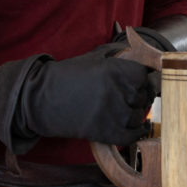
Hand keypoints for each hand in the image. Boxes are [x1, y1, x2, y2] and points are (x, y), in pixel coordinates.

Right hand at [0, 44, 157, 149]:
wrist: (42, 99)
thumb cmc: (66, 77)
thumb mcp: (92, 58)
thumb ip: (115, 55)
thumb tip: (134, 52)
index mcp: (114, 70)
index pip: (143, 75)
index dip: (143, 79)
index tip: (141, 82)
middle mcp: (117, 91)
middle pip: (143, 96)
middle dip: (141, 97)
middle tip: (135, 98)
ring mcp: (112, 113)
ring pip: (138, 116)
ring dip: (136, 114)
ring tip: (129, 111)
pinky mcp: (106, 132)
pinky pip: (131, 135)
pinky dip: (136, 133)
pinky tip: (137, 129)